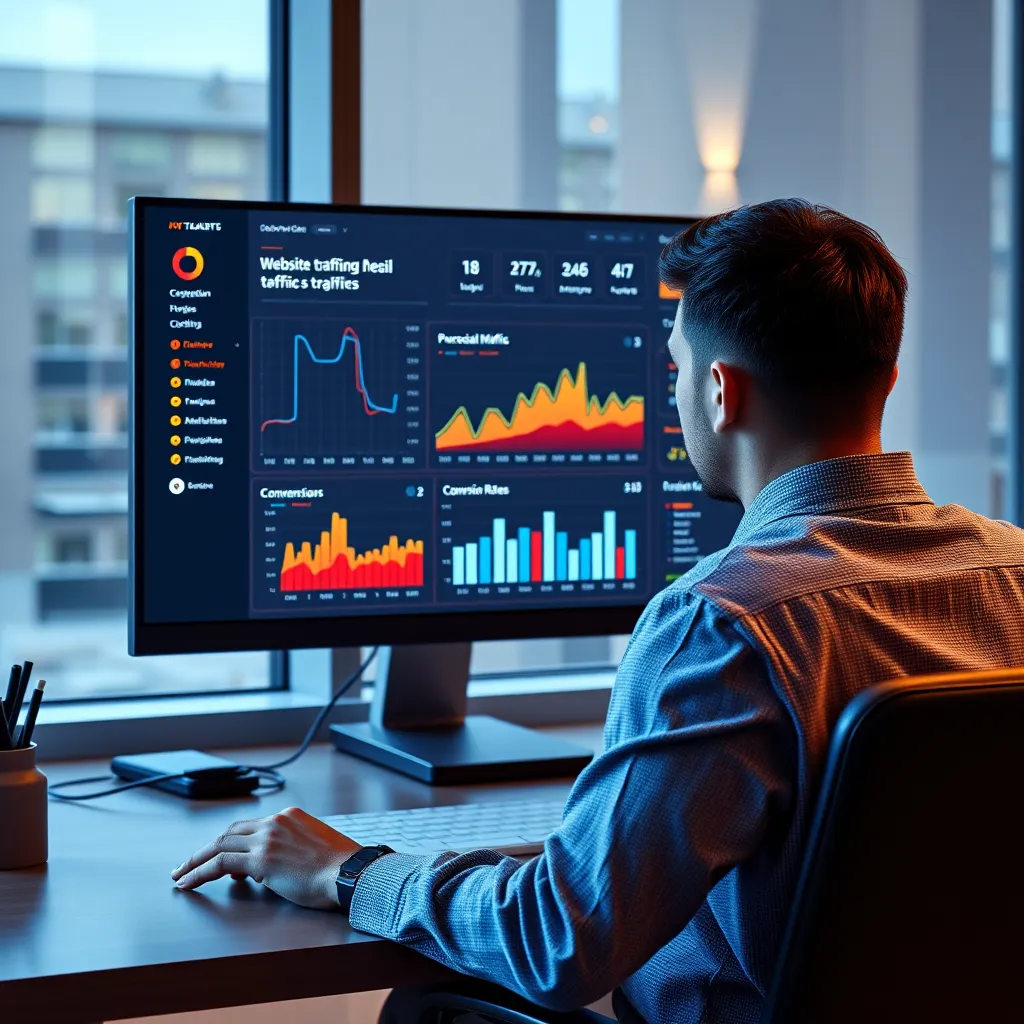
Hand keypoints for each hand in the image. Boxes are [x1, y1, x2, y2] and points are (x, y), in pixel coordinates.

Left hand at [171, 806, 359, 909]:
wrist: (349, 873)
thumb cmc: (340, 868)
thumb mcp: (317, 848)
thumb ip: (294, 849)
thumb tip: (277, 867)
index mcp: (291, 816)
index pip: (252, 827)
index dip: (232, 843)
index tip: (220, 857)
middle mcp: (276, 822)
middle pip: (230, 832)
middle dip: (206, 848)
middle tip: (189, 863)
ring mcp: (267, 838)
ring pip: (219, 845)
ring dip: (196, 860)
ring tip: (181, 874)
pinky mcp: (260, 859)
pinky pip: (220, 864)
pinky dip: (200, 872)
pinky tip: (188, 883)